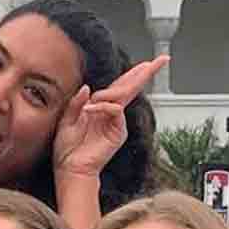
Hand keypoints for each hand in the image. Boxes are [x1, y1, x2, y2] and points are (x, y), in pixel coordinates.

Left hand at [53, 53, 168, 185]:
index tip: (145, 63)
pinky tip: (90, 110)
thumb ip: (76, 103)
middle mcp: (111, 114)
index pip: (119, 87)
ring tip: (91, 104)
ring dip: (109, 92)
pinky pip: (115, 111)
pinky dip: (103, 106)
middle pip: (131, 87)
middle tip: (161, 60)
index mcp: (100, 109)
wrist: (70, 168)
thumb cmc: (67, 149)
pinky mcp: (118, 132)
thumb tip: (88, 87)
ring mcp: (116, 123)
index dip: (132, 74)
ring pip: (123, 96)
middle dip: (145, 73)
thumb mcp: (66, 120)